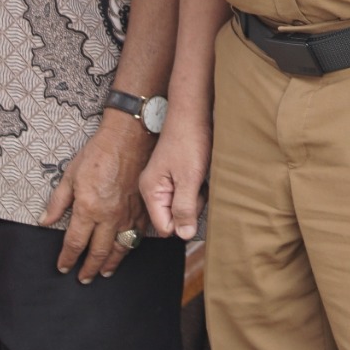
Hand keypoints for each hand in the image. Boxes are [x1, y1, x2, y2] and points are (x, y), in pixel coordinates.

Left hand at [44, 115, 154, 281]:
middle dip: (89, 269)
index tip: (63, 267)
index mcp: (89, 209)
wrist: (129, 138)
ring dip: (111, 264)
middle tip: (83, 278)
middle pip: (98, 252)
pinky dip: (130, 247)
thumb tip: (45, 221)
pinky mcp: (143, 209)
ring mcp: (128, 215)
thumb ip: (58, 202)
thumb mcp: (70, 175)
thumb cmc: (99, 153)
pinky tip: (125, 251)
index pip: (75, 243)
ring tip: (105, 273)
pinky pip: (137, 236)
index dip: (68, 258)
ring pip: (120, 249)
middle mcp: (109, 217)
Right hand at [140, 115, 210, 241]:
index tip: (192, 200)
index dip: (183, 221)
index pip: (164, 227)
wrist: (192, 114)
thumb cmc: (189, 141)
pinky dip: (195, 188)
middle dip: (190, 208)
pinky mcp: (173, 177)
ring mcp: (162, 183)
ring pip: (181, 207)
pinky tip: (199, 174)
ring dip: (195, 197)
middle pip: (173, 218)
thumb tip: (184, 235)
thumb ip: (185, 208)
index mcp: (151, 191)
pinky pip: (185, 194)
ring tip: (198, 177)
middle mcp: (153, 189)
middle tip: (196, 185)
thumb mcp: (190, 178)